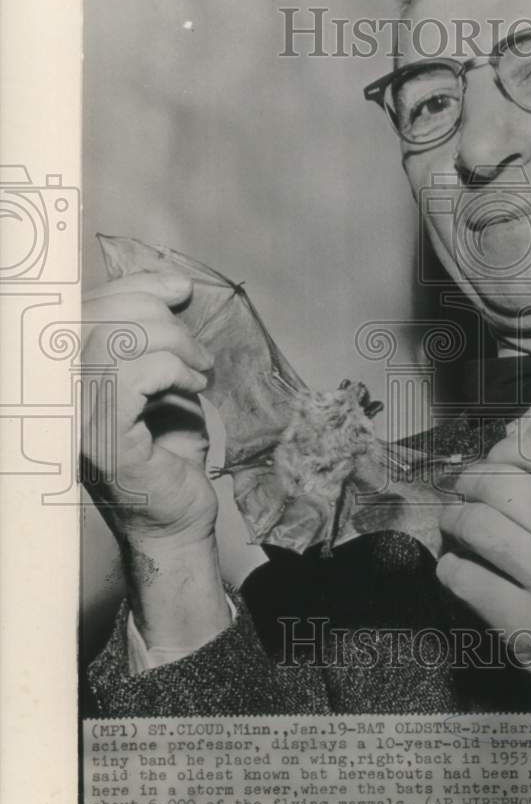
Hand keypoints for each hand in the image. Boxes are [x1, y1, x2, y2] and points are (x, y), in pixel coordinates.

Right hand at [81, 271, 229, 647]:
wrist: (178, 518)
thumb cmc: (168, 451)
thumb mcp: (163, 379)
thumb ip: (154, 334)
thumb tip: (173, 285)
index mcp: (64, 375)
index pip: (84, 307)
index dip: (134, 286)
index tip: (179, 289)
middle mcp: (56, 396)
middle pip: (97, 316)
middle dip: (160, 317)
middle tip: (197, 350)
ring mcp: (73, 418)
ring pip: (115, 341)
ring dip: (173, 343)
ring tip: (200, 368)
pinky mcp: (101, 438)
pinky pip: (133, 375)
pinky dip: (175, 369)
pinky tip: (194, 386)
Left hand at [436, 430, 530, 708]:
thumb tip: (521, 447)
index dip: (509, 446)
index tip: (500, 456)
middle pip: (502, 483)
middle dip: (473, 479)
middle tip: (467, 487)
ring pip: (479, 527)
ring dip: (456, 518)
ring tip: (455, 520)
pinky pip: (471, 584)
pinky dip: (454, 569)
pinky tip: (457, 567)